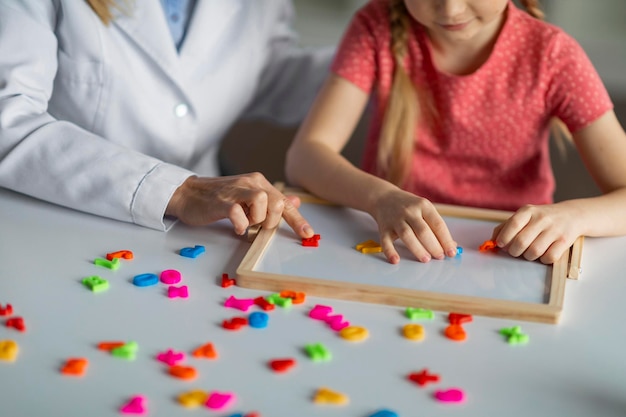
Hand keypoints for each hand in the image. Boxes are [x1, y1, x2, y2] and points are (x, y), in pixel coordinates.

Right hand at [166, 173, 313, 237]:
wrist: (188, 194)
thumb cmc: (219, 198)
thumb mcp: (248, 197)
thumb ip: (271, 200)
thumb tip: (295, 202)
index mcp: (259, 182)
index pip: (285, 202)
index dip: (298, 220)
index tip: (308, 234)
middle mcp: (250, 183)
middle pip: (278, 202)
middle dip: (272, 221)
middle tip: (257, 225)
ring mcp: (236, 191)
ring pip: (263, 203)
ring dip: (257, 220)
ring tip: (245, 223)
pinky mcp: (221, 202)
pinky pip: (239, 214)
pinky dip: (240, 225)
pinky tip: (236, 227)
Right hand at [370, 189, 457, 263]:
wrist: (384, 198)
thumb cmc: (409, 206)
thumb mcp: (424, 209)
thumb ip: (436, 226)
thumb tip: (450, 246)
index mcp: (423, 205)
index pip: (438, 224)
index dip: (446, 240)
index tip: (451, 252)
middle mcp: (409, 211)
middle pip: (423, 230)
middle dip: (434, 246)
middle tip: (439, 257)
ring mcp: (395, 219)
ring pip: (407, 235)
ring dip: (418, 249)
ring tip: (426, 259)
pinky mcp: (384, 228)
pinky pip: (386, 241)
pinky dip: (390, 251)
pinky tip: (396, 260)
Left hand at [492, 203, 580, 263]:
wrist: (572, 214)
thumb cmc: (542, 218)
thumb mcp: (524, 216)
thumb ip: (505, 227)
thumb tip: (491, 242)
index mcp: (528, 211)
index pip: (513, 225)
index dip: (504, 237)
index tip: (501, 244)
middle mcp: (542, 219)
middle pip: (521, 242)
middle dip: (514, 251)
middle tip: (515, 251)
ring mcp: (555, 230)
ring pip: (534, 251)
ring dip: (528, 256)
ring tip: (529, 252)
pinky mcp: (565, 241)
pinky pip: (549, 257)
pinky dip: (543, 260)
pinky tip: (543, 253)